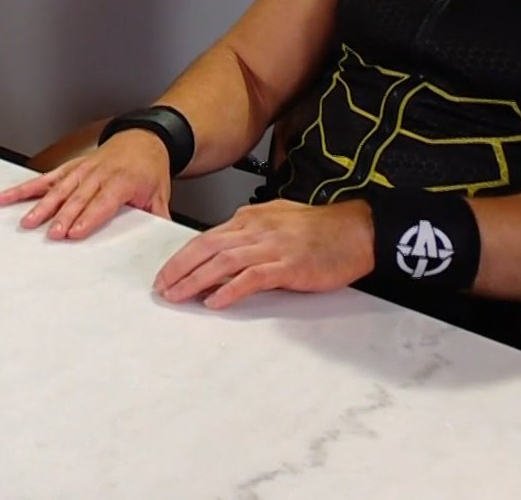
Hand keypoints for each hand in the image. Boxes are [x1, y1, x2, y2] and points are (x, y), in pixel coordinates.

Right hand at [0, 130, 171, 239]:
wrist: (144, 139)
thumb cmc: (149, 169)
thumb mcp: (160, 194)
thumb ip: (158, 218)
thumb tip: (160, 239)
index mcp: (122, 181)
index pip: (103, 202)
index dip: (88, 217)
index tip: (75, 232)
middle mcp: (99, 174)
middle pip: (78, 197)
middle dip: (62, 216)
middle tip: (51, 233)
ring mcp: (81, 169)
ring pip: (59, 188)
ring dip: (42, 205)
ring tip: (28, 221)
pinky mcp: (69, 168)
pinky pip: (46, 177)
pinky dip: (27, 187)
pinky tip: (9, 197)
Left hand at [152, 198, 373, 308]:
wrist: (358, 230)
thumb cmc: (322, 228)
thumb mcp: (278, 220)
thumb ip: (251, 233)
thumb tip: (226, 249)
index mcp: (251, 219)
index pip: (206, 238)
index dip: (182, 257)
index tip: (166, 274)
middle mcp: (256, 230)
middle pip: (206, 247)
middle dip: (179, 269)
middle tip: (162, 288)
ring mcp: (272, 247)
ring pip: (223, 261)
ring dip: (196, 280)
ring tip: (179, 296)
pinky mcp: (289, 266)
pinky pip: (253, 277)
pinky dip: (231, 289)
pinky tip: (216, 301)